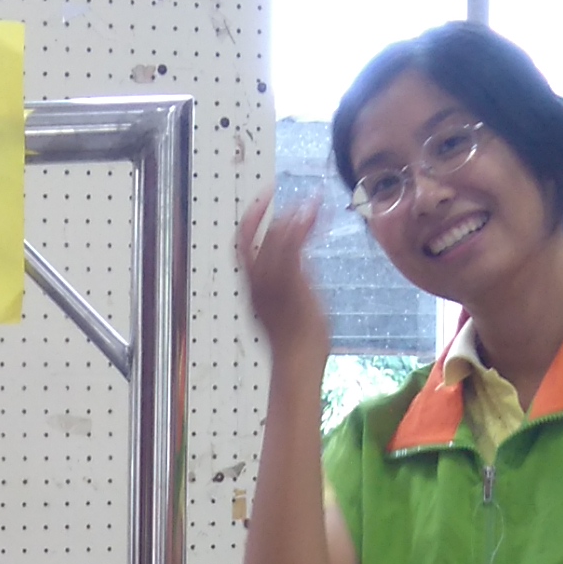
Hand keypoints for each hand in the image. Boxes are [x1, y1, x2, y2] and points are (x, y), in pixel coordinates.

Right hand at [235, 189, 331, 361]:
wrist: (299, 363)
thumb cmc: (299, 346)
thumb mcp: (292, 311)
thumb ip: (292, 286)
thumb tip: (300, 269)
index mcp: (255, 288)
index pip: (244, 245)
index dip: (252, 220)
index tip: (263, 200)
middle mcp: (258, 283)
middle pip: (258, 237)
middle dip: (277, 214)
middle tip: (301, 203)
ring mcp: (272, 283)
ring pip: (275, 238)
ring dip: (296, 216)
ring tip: (315, 204)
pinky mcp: (290, 284)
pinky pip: (292, 247)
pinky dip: (304, 226)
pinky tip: (318, 215)